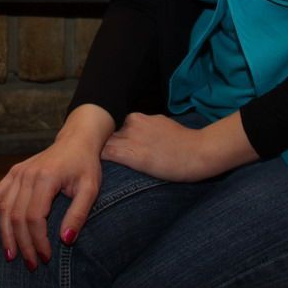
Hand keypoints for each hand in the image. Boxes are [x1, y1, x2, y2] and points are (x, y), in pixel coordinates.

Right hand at [0, 104, 112, 269]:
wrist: (76, 140)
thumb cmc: (85, 165)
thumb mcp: (90, 189)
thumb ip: (78, 214)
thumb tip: (65, 240)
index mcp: (46, 178)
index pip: (35, 217)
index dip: (38, 241)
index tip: (46, 257)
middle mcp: (27, 175)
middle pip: (17, 217)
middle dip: (22, 244)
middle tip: (31, 264)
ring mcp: (17, 172)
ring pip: (3, 209)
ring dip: (5, 236)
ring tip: (11, 256)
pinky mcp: (13, 173)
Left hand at [100, 112, 257, 182]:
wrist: (197, 151)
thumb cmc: (184, 144)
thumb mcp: (163, 127)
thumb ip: (147, 129)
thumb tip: (139, 138)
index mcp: (139, 117)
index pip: (115, 126)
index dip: (108, 138)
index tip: (102, 147)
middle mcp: (132, 124)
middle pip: (106, 134)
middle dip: (99, 144)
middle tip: (91, 157)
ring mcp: (130, 137)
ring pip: (103, 143)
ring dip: (96, 153)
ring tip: (90, 164)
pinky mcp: (130, 154)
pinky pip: (105, 154)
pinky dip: (98, 160)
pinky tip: (93, 169)